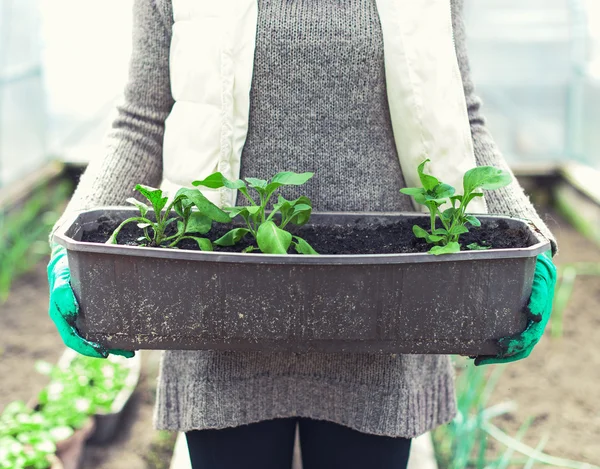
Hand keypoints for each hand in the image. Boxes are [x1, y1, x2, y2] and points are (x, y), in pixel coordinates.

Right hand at [48, 245, 134, 358]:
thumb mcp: (61, 277)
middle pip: (90, 340)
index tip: (103, 353)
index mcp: (62, 317)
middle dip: (109, 349)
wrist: (69, 256)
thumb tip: (71, 313)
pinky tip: (132, 330)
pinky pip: (107, 321)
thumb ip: (62, 293)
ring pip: (100, 333)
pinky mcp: (97, 307)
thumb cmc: (63, 267)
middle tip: (128, 353)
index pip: (72, 339)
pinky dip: (118, 328)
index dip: (86, 348)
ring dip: (116, 343)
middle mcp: (75, 319)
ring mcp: (86, 314)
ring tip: (134, 349)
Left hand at [474, 251, 556, 365]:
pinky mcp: (509, 321)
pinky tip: (471, 347)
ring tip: (471, 356)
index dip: (515, 346)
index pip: (529, 339)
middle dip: (498, 356)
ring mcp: (520, 325)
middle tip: (478, 358)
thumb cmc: (539, 272)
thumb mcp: (541, 280)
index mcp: (539, 320)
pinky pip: (499, 336)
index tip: (500, 348)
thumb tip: (534, 316)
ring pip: (507, 347)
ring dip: (490, 354)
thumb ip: (539, 296)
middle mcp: (530, 327)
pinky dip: (486, 345)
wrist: (537, 265)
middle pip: (517, 348)